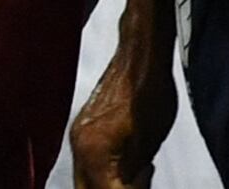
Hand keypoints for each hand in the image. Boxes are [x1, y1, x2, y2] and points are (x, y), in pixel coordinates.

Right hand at [69, 41, 175, 188]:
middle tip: (135, 186)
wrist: (140, 54)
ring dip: (106, 185)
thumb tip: (130, 188)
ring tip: (137, 180)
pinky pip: (88, 161)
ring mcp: (79, 135)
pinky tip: (128, 166)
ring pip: (86, 178)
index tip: (140, 188)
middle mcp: (79, 145)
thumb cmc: (150, 89)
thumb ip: (134, 175)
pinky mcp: (83, 127)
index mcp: (94, 153)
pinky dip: (104, 171)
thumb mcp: (149, 143)